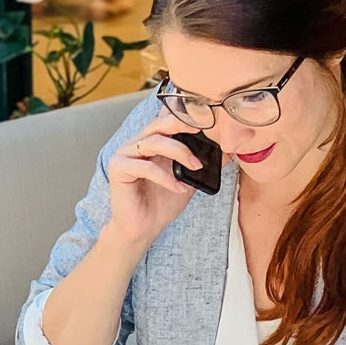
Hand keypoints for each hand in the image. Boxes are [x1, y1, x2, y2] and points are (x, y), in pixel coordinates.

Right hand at [104, 108, 207, 250]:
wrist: (142, 229)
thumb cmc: (161, 204)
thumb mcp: (188, 181)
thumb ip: (200, 164)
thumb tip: (226, 152)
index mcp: (152, 142)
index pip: (168, 120)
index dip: (185, 115)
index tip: (209, 118)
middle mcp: (137, 143)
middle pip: (160, 123)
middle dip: (183, 123)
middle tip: (204, 129)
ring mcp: (126, 154)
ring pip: (154, 141)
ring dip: (179, 152)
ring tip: (196, 166)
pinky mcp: (119, 169)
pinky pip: (145, 167)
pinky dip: (166, 177)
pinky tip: (179, 188)